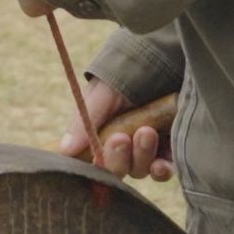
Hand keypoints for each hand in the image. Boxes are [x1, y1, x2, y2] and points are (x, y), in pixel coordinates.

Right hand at [61, 77, 175, 182]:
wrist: (159, 62)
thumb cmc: (123, 78)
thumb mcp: (100, 95)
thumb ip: (84, 124)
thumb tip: (64, 149)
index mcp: (99, 138)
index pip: (94, 162)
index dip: (98, 162)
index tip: (101, 149)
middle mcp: (122, 149)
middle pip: (117, 169)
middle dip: (118, 157)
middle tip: (122, 137)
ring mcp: (146, 153)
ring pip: (139, 170)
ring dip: (141, 155)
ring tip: (147, 131)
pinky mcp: (169, 154)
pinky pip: (163, 172)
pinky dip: (161, 170)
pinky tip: (161, 164)